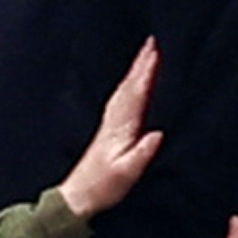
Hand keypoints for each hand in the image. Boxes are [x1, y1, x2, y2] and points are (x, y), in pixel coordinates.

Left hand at [60, 43, 168, 219]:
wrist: (79, 197)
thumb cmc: (103, 187)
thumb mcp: (126, 174)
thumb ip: (141, 154)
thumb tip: (158, 134)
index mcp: (120, 128)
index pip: (136, 94)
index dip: (146, 72)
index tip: (156, 51)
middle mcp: (114, 121)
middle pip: (129, 85)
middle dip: (141, 63)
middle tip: (152, 41)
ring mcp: (109, 125)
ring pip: (124, 90)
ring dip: (135, 71)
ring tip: (145, 54)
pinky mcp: (108, 131)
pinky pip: (121, 99)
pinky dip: (129, 85)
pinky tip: (131, 83)